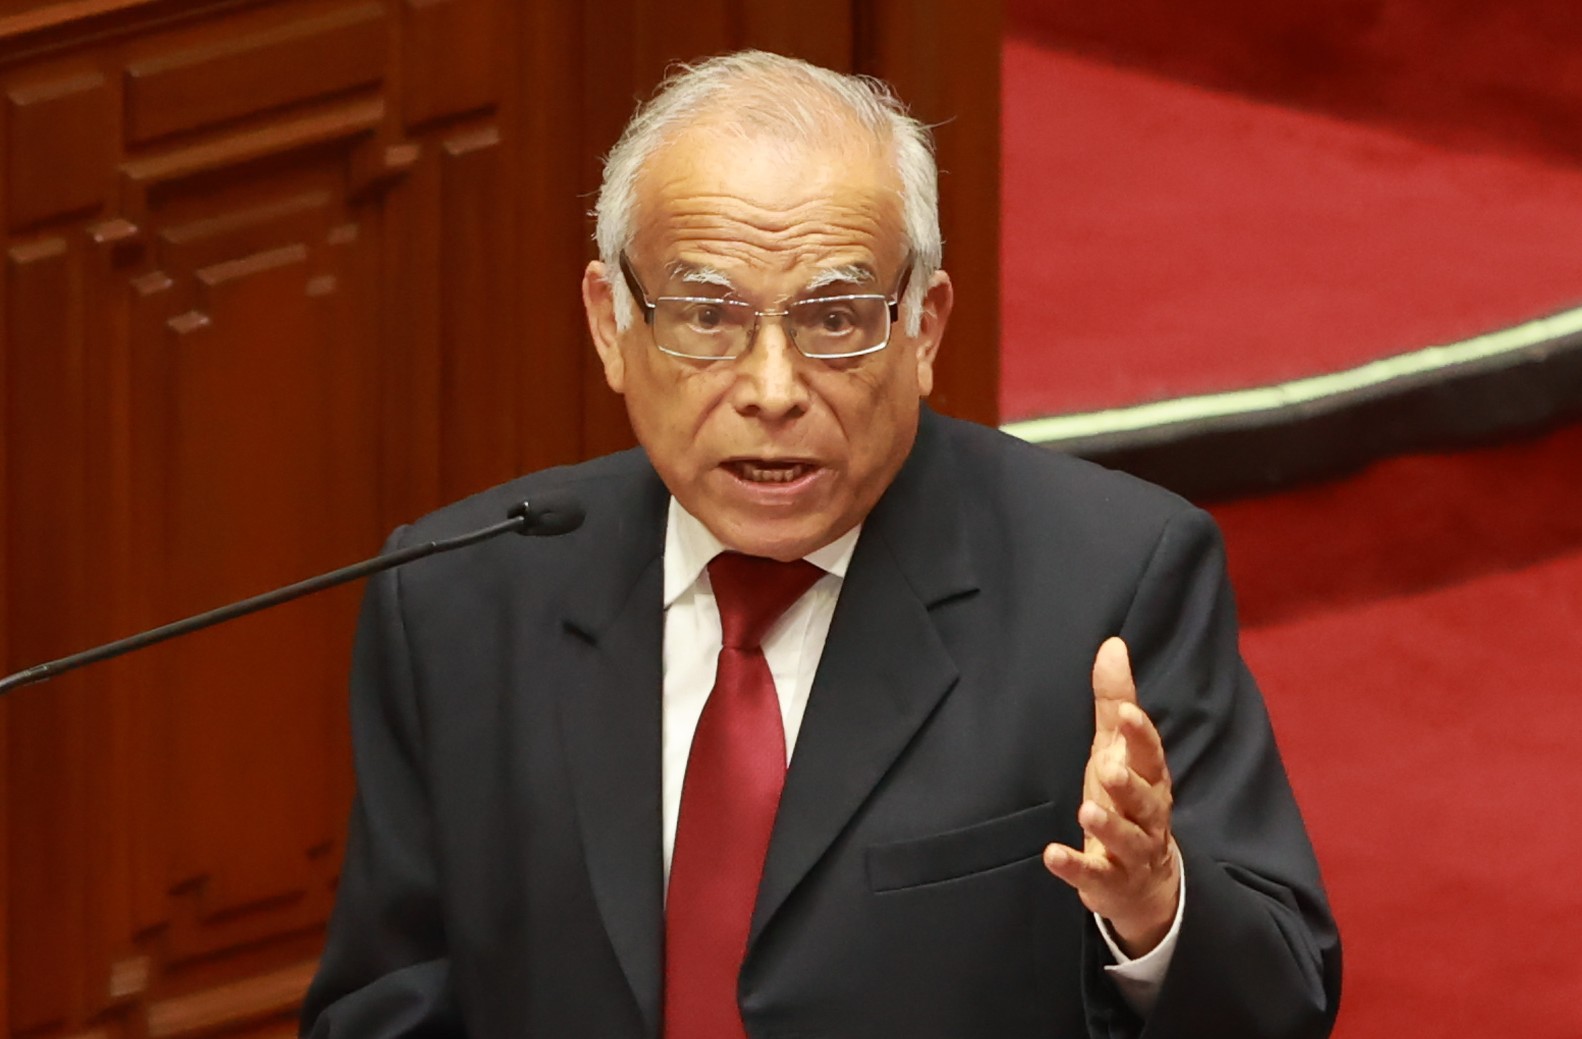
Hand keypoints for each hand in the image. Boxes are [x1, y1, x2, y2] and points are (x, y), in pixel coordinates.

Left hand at [1043, 637, 1178, 956]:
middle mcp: (1148, 815)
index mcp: (1151, 779)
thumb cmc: (1127, 800)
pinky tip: (1051, 855)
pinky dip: (1074, 867)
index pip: (1151, 755)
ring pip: (1126, 839)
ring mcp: (1130, 851)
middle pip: (1146, 800)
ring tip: (1086, 810)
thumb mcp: (1118, 749)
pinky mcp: (1108, 880)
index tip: (1128, 714)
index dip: (1141, 736)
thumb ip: (1115, 702)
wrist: (1145, 883)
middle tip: (1109, 768)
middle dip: (1129, 785)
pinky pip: (1093, 874)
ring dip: (1108, 826)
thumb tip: (1112, 645)